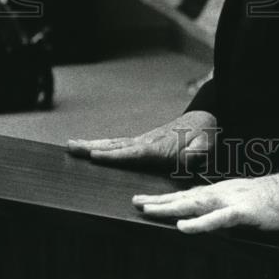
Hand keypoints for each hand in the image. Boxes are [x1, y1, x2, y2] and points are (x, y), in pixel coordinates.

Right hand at [66, 110, 216, 169]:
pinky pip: (120, 145)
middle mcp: (147, 142)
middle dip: (93, 147)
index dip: (115, 155)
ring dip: (93, 144)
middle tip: (70, 146)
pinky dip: (103, 145)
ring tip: (71, 145)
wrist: (205, 120)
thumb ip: (198, 153)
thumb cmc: (206, 136)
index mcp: (160, 147)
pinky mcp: (143, 142)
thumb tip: (190, 158)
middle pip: (117, 146)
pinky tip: (90, 148)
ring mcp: (144, 140)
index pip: (134, 153)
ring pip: (115, 143)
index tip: (94, 155)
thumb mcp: (207, 146)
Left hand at [132, 173, 278, 233]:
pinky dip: (200, 222)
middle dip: (160, 200)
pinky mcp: (246, 212)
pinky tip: (183, 226)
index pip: (189, 193)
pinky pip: (219, 218)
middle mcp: (224, 191)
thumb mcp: (247, 202)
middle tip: (135, 202)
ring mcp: (234, 200)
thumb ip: (229, 207)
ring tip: (149, 210)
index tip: (146, 200)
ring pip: (196, 203)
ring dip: (171, 207)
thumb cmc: (278, 200)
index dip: (167, 197)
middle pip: (186, 196)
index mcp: (225, 190)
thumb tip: (211, 216)